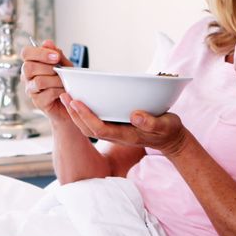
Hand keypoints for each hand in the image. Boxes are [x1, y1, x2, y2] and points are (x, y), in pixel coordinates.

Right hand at [20, 39, 73, 122]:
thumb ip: (56, 54)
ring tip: (64, 82)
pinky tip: (65, 91)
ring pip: (38, 81)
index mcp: (32, 64)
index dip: (40, 52)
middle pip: (28, 67)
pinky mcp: (38, 102)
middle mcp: (27, 77)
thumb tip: (47, 42)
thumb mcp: (64, 65)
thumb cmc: (65, 83)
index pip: (26, 53)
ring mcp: (31, 90)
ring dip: (56, 80)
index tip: (56, 56)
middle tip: (61, 70)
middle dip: (48, 67)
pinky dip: (59, 90)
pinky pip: (47, 93)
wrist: (71, 103)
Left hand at [60, 94, 189, 155]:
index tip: (76, 101)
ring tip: (67, 96)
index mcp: (126, 135)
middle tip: (64, 95)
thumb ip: (152, 122)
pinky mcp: (116, 127)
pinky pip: (96, 122)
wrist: (171, 140)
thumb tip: (135, 116)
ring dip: (76, 113)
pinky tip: (81, 101)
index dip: (85, 116)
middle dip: (74, 113)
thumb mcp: (166, 125)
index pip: (99, 129)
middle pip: (88, 129)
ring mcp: (115, 133)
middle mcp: (117, 136)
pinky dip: (85, 113)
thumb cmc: (169, 131)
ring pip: (89, 127)